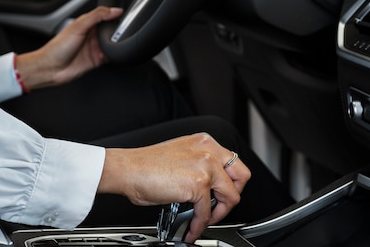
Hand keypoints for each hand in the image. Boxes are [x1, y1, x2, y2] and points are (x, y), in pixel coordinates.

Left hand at [15, 6, 122, 89]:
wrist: (51, 68)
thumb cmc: (58, 48)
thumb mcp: (78, 26)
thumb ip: (97, 16)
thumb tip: (113, 10)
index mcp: (86, 24)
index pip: (104, 16)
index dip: (113, 14)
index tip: (122, 14)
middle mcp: (91, 35)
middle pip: (110, 30)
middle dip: (117, 30)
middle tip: (122, 30)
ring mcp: (94, 48)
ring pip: (112, 43)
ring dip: (116, 43)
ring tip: (117, 42)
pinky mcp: (96, 60)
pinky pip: (110, 57)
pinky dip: (114, 55)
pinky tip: (112, 54)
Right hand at [98, 133, 250, 242]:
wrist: (128, 169)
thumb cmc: (145, 165)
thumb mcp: (181, 156)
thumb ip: (200, 164)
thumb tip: (211, 185)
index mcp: (205, 141)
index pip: (233, 163)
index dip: (229, 183)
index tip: (221, 194)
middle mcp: (208, 150)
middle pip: (241, 177)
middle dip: (231, 196)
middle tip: (218, 207)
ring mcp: (205, 165)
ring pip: (231, 197)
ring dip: (218, 214)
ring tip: (204, 220)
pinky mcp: (199, 183)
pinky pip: (208, 212)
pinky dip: (200, 225)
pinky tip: (191, 228)